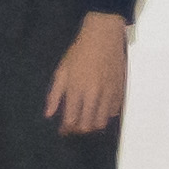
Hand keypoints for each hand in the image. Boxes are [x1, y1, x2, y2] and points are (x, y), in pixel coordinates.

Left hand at [45, 12, 130, 135]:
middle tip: (74, 127)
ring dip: (93, 125)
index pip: (71, 120)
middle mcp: (93, 95)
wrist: (103, 37)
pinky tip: (99, 111)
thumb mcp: (61, 71)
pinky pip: (113, 112)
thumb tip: (49, 114)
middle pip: (87, 125)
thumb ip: (54, 95)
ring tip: (86, 120)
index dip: (66, 129)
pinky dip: (106, 115)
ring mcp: (108, 94)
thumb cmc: (79, 52)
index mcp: (76, 90)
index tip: (63, 130)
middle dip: (79, 130)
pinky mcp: (119, 91)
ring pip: (102, 122)